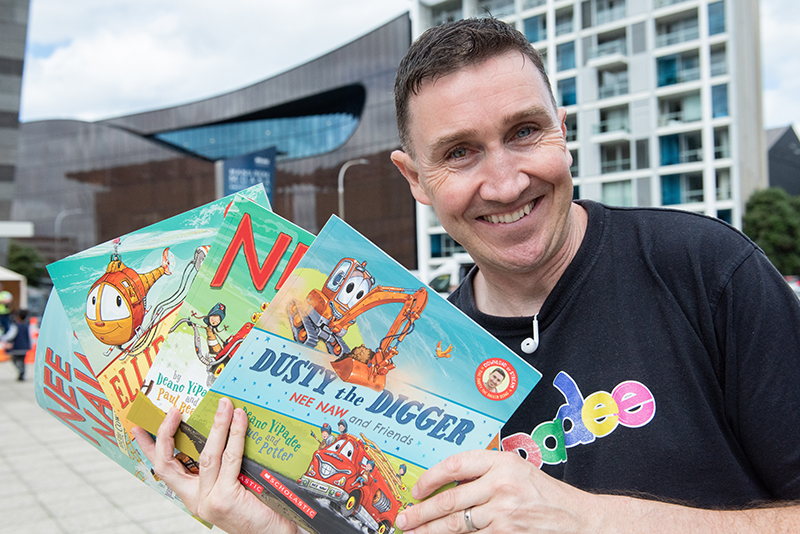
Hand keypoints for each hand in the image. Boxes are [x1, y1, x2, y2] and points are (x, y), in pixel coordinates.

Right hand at [131, 398, 299, 533]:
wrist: (275, 533)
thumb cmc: (259, 507)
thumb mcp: (232, 484)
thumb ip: (222, 465)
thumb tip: (223, 426)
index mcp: (193, 496)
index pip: (164, 470)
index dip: (148, 448)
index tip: (138, 428)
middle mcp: (196, 499)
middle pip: (169, 463)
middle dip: (166, 434)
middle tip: (173, 410)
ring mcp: (209, 500)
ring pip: (206, 455)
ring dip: (216, 425)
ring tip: (223, 405)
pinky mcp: (225, 498)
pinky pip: (230, 458)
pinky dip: (236, 435)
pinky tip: (239, 419)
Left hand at [395, 450, 600, 533]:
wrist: (577, 518)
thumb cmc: (544, 494)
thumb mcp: (516, 470)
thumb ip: (485, 472)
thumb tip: (445, 484)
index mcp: (501, 462)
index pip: (455, 465)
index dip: (430, 478)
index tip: (416, 489)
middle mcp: (501, 484)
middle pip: (450, 500)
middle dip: (422, 512)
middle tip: (404, 519)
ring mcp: (504, 513)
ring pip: (456, 525)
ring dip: (431, 532)